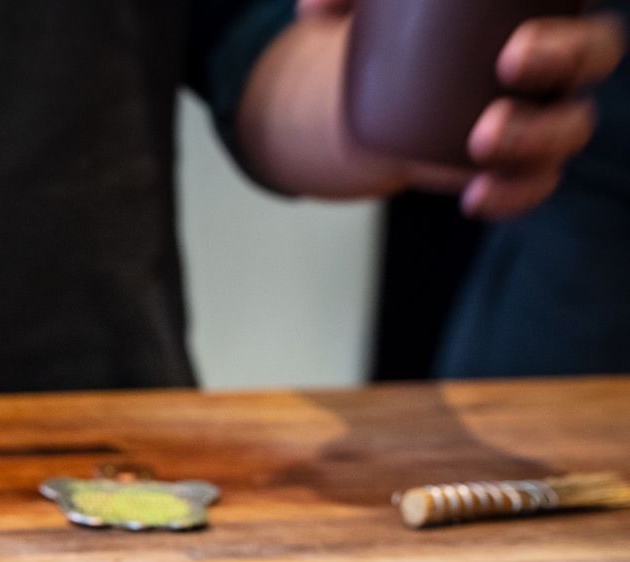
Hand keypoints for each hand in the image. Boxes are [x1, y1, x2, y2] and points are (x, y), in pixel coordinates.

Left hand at [300, 0, 624, 217]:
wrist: (398, 88)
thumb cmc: (408, 26)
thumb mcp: (383, 4)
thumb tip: (311, 10)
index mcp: (542, 3)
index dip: (569, 11)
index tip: (518, 27)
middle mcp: (561, 55)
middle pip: (595, 52)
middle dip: (564, 58)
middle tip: (512, 61)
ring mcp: (548, 111)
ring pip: (571, 126)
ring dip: (535, 136)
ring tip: (482, 139)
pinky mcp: (523, 163)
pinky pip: (535, 183)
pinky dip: (511, 195)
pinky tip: (473, 197)